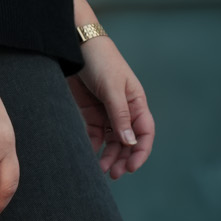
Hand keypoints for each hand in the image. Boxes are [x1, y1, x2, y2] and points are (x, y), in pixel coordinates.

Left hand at [68, 37, 154, 177]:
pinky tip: (90, 157)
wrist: (75, 46)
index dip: (141, 151)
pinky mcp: (91, 112)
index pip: (145, 132)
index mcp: (136, 102)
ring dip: (109, 156)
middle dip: (123, 158)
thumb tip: (130, 142)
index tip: (131, 167)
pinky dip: (94, 147)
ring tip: (101, 171)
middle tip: (114, 174)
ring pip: (112, 141)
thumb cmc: (100, 61)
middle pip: (128, 140)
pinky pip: (96, 135)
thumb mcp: (112, 88)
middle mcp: (125, 109)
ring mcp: (107, 111)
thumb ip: (120, 115)